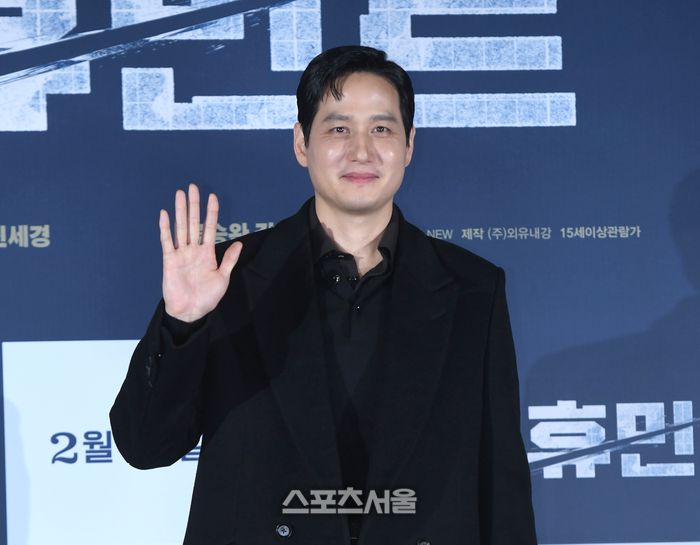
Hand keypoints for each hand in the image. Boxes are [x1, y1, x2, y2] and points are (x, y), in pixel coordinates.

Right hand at [159, 183, 241, 321]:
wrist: (191, 312)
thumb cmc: (207, 297)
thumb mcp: (223, 278)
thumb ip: (229, 260)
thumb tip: (239, 243)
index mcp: (207, 253)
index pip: (209, 227)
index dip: (211, 212)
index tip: (212, 197)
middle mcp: (193, 250)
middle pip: (193, 222)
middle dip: (194, 205)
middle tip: (193, 187)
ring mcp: (180, 254)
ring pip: (181, 227)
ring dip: (180, 210)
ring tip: (179, 194)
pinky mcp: (169, 260)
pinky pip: (167, 241)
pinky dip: (165, 228)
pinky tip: (164, 214)